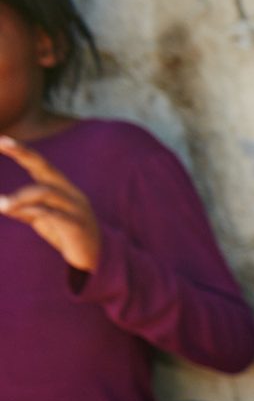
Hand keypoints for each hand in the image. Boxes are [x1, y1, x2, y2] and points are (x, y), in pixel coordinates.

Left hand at [0, 136, 102, 271]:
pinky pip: (51, 213)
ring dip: (19, 197)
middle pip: (46, 167)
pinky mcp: (76, 225)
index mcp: (62, 188)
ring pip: (45, 191)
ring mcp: (75, 207)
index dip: (22, 151)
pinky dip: (30, 211)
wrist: (97, 260)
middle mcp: (70, 192)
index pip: (40, 164)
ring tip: (0, 205)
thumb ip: (26, 210)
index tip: (2, 140)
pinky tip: (13, 213)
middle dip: (24, 153)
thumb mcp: (44, 220)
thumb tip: (5, 205)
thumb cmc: (69, 237)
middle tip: (3, 143)